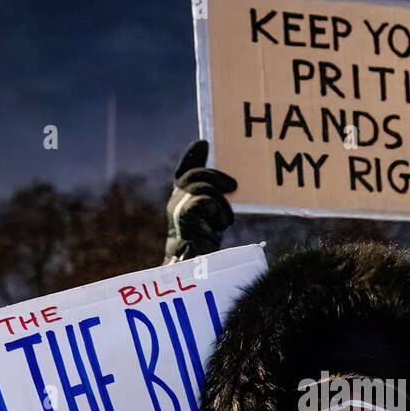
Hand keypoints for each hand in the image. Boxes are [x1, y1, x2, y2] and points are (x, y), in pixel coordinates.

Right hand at [164, 140, 236, 262]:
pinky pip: (205, 202)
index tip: (204, 143)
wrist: (194, 267)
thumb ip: (215, 199)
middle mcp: (175, 202)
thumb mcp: (212, 218)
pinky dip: (217, 214)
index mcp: (181, 200)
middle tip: (234, 185)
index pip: (184, 172)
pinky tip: (217, 228)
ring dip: (220, 205)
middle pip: (194, 176)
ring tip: (223, 222)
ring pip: (203, 189)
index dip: (192, 156)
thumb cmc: (206, 244)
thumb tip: (231, 182)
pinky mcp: (184, 216)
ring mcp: (177, 209)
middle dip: (216, 176)